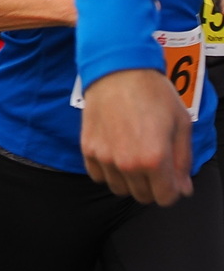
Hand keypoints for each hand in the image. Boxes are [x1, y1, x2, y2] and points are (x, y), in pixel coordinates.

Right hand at [82, 69, 196, 203]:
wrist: (118, 73)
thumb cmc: (153, 94)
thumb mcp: (181, 125)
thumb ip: (183, 161)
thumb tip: (182, 189)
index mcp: (154, 158)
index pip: (165, 198)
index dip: (173, 190)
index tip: (172, 179)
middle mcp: (127, 164)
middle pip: (142, 196)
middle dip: (153, 186)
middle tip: (155, 165)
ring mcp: (105, 158)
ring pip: (120, 189)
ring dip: (130, 181)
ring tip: (135, 159)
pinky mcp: (88, 150)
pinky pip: (99, 176)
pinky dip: (110, 172)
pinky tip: (118, 155)